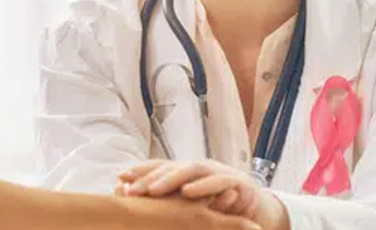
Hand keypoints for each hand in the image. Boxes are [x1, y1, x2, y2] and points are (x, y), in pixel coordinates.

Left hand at [117, 160, 289, 229]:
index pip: (160, 167)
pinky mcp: (237, 184)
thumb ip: (169, 199)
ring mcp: (218, 173)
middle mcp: (200, 169)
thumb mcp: (191, 204)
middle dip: (150, 177)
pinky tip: (189, 192)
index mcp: (186, 172)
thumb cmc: (217, 204)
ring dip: (172, 179)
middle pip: (171, 167)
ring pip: (192, 170)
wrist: (255, 208)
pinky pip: (219, 182)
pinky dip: (204, 187)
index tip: (119, 178)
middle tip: (132, 189)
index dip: (140, 171)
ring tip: (155, 189)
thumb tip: (135, 197)